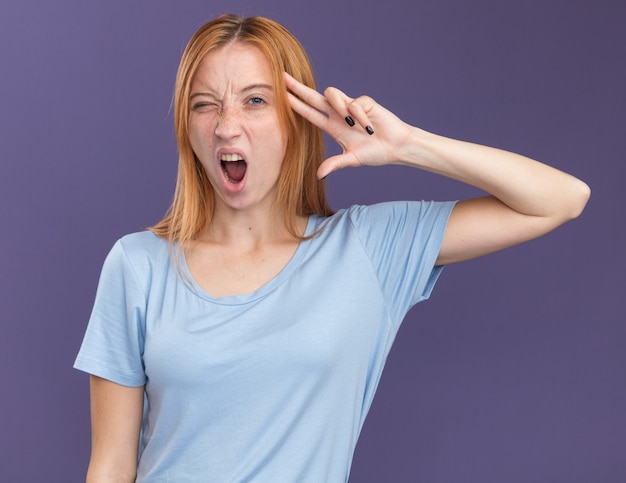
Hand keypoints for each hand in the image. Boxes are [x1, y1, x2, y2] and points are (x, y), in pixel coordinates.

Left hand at [284, 72, 412, 178]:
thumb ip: (335, 164)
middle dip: (298, 88)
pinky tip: (369, 129)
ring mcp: (350, 106)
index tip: (281, 95)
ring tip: (352, 126)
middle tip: (282, 77)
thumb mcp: (352, 159)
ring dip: (339, 108)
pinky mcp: (363, 102)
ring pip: (332, 94)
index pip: (309, 113)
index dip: (295, 104)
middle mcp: (338, 114)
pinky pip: (355, 104)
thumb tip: (319, 175)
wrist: (396, 146)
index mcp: (332, 127)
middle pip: (314, 97)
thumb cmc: (375, 152)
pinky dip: (360, 118)